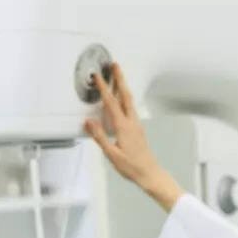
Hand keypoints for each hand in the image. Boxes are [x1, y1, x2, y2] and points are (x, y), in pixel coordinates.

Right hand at [84, 62, 183, 211]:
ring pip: (129, 100)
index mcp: (124, 127)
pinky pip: (130, 107)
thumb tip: (88, 122)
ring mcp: (136, 124)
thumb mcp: (111, 154)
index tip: (98, 76)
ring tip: (118, 76)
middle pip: (125, 95)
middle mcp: (132, 122)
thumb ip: (99, 137)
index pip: (111, 103)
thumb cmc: (132, 167)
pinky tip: (121, 99)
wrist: (150, 173)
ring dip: (123, 86)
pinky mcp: (137, 128)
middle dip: (120, 78)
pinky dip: (124, 98)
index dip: (104, 88)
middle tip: (115, 65)